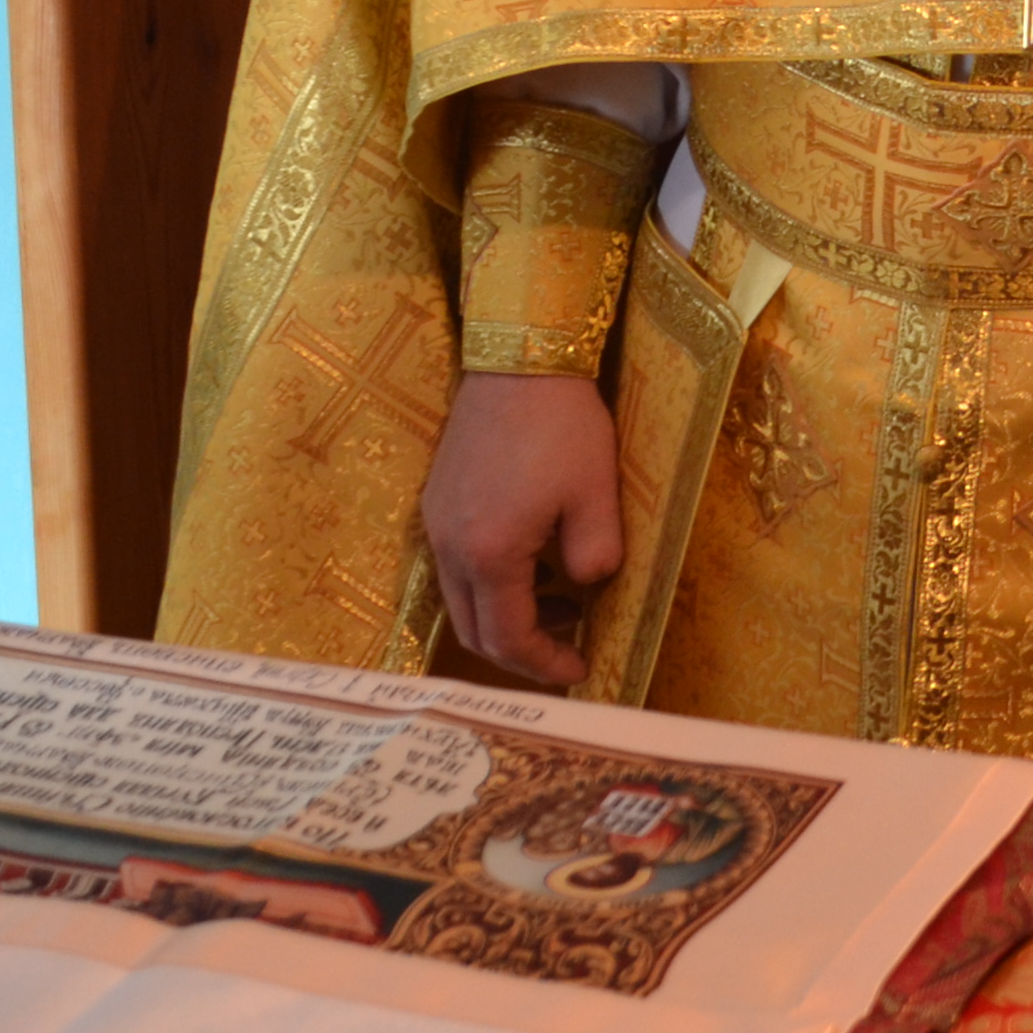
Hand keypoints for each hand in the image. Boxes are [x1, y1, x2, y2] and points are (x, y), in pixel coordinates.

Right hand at [422, 373, 622, 689]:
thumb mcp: (596, 495)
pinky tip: (533, 560)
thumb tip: (589, 587)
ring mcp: (436, 523)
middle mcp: (449, 547)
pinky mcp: (436, 501)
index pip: (507, 639)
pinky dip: (490, 582)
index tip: (581, 670)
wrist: (517, 361)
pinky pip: (455, 565)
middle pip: (473, 630)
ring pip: (460, 599)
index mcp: (488, 554)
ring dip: (506, 614)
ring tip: (562, 600)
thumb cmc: (562, 426)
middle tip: (569, 647)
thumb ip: (595, 556)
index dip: (544, 665)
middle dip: (521, 651)